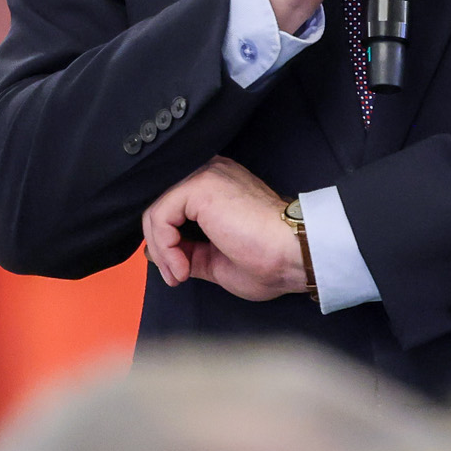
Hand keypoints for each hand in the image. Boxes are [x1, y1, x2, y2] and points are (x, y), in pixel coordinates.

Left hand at [140, 156, 309, 301]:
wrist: (294, 254)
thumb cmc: (270, 258)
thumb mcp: (216, 259)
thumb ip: (188, 251)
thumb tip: (157, 253)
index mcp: (218, 187)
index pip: (175, 211)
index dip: (169, 245)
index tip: (180, 273)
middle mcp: (211, 174)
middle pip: (163, 210)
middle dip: (163, 249)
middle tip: (177, 276)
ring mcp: (205, 176)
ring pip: (157, 214)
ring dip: (163, 252)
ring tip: (181, 274)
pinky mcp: (199, 185)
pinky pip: (159, 216)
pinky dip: (164, 247)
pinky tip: (183, 266)